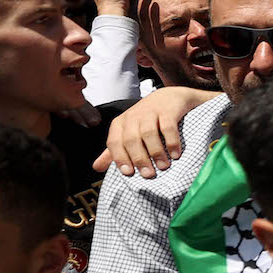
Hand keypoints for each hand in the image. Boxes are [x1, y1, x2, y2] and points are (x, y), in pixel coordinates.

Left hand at [95, 86, 211, 177]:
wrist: (168, 98)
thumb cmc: (147, 120)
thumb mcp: (127, 133)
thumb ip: (114, 151)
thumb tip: (96, 167)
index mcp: (119, 124)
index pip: (114, 142)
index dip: (120, 158)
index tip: (128, 173)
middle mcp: (132, 117)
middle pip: (131, 139)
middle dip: (139, 159)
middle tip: (148, 174)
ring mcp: (150, 112)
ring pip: (149, 134)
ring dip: (156, 152)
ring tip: (163, 166)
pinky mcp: (167, 111)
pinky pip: (168, 128)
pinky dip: (172, 142)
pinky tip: (175, 154)